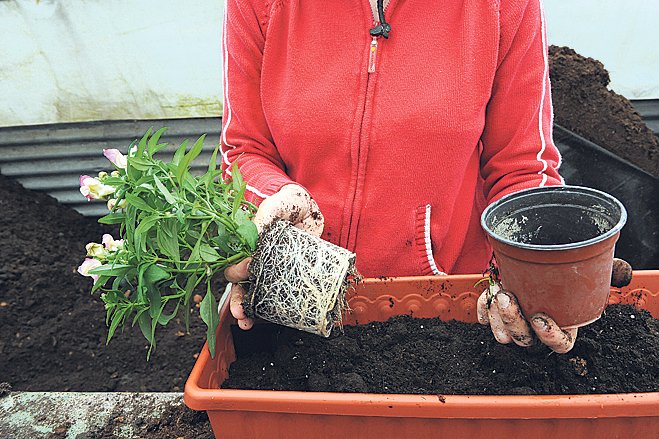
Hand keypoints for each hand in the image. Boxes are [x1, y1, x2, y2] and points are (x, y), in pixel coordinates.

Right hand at [224, 184, 323, 329]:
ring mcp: (269, 269)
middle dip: (236, 300)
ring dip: (247, 310)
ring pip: (252, 293)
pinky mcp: (285, 275)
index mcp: (244, 242)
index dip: (237, 270)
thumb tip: (254, 239)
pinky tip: (266, 320)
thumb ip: (264, 217)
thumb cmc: (288, 201)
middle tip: (241, 312)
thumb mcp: (276, 205)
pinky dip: (268, 310)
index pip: (233, 261)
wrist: (312, 207)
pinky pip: (274, 295)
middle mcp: (253, 258)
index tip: (249, 268)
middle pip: (238, 284)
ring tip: (246, 323)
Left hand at [476, 258, 632, 352]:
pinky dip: (485, 308)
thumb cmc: (568, 268)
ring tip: (499, 294)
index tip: (540, 317)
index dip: (549, 336)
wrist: (538, 256)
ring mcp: (517, 322)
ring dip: (498, 317)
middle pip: (526, 340)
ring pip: (505, 333)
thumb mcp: (591, 270)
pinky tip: (488, 296)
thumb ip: (608, 272)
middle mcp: (539, 329)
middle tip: (508, 298)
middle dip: (514, 322)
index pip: (559, 345)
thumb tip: (623, 273)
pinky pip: (487, 319)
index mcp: (565, 325)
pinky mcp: (498, 312)